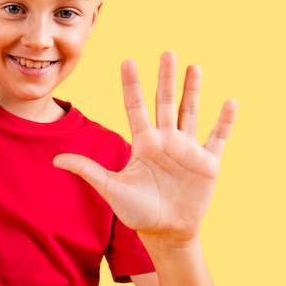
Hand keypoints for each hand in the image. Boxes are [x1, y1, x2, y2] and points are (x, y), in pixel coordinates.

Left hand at [54, 52, 237, 244]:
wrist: (165, 233)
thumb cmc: (137, 212)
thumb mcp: (110, 188)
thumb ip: (87, 170)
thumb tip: (54, 159)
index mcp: (142, 143)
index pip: (135, 107)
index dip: (132, 85)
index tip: (128, 61)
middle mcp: (165, 140)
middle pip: (165, 102)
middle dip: (166, 78)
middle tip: (167, 52)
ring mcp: (187, 149)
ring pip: (190, 113)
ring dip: (193, 91)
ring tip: (194, 67)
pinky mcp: (207, 163)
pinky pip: (218, 138)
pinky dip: (225, 122)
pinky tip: (231, 102)